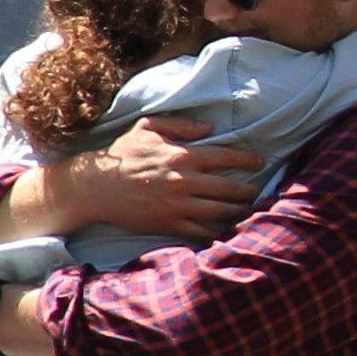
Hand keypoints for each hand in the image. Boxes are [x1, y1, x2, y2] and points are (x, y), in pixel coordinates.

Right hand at [52, 129, 270, 242]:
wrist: (96, 187)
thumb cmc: (123, 154)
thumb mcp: (148, 127)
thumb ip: (180, 124)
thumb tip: (208, 128)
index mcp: (182, 156)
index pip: (226, 156)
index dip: (247, 159)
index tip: (260, 161)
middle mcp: (185, 182)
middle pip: (230, 188)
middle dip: (249, 190)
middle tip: (257, 190)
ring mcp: (178, 206)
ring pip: (221, 212)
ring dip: (239, 211)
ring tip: (248, 209)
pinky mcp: (169, 224)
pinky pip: (201, 231)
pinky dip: (217, 231)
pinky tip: (226, 228)